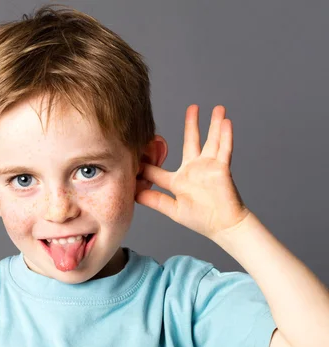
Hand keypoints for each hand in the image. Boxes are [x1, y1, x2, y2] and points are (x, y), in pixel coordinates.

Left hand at [135, 104, 250, 239]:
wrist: (224, 226)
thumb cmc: (201, 220)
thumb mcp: (172, 209)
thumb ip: (154, 200)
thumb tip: (133, 194)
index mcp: (178, 180)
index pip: (158, 168)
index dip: (146, 161)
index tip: (136, 148)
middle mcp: (194, 170)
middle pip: (192, 142)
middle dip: (192, 125)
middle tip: (192, 107)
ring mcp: (209, 167)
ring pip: (212, 140)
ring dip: (215, 124)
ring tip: (218, 108)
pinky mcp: (221, 169)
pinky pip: (224, 149)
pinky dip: (225, 136)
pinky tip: (226, 121)